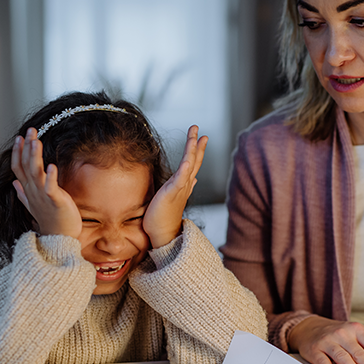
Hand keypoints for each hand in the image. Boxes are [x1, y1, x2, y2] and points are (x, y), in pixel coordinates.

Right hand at [11, 128, 81, 238]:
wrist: (60, 239)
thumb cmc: (50, 220)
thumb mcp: (34, 205)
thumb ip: (23, 193)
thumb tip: (14, 182)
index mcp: (29, 191)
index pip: (18, 168)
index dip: (18, 153)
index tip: (19, 137)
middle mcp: (33, 192)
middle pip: (26, 166)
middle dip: (27, 148)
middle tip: (30, 130)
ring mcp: (43, 196)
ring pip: (35, 173)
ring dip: (35, 157)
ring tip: (36, 142)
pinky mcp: (55, 201)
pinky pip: (50, 188)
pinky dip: (51, 177)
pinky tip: (52, 165)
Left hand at [143, 125, 206, 247]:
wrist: (162, 234)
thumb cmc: (164, 218)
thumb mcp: (174, 197)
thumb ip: (184, 186)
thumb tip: (193, 179)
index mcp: (183, 184)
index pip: (193, 163)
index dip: (197, 149)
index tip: (201, 136)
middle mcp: (184, 185)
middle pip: (193, 160)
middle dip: (196, 144)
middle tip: (197, 128)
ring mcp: (180, 189)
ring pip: (189, 165)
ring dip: (193, 149)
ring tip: (195, 136)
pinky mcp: (172, 194)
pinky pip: (180, 180)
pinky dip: (185, 170)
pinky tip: (188, 160)